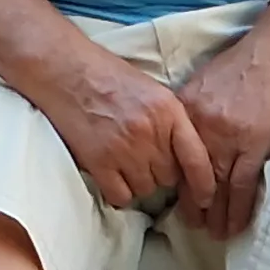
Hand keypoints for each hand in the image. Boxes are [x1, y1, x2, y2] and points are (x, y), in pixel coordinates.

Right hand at [37, 46, 217, 212]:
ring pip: (146, 189)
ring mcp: (124, 149)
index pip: (197, 159)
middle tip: (145, 161)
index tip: (204, 199)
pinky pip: (120, 196)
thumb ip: (170, 122)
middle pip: (170, 177)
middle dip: (161, 174)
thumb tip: (183, 157)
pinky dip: (119, 192)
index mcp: (168, 111)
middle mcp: (149, 132)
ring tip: (124, 163)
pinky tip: (112, 176)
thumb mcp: (152, 91)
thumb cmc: (107, 76)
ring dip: (139, 182)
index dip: (204, 185)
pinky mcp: (98, 162)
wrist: (65, 70)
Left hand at [172, 10, 269, 237]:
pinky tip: (235, 225)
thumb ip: (189, 113)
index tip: (174, 200)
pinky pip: (244, 187)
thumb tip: (176, 140)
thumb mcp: (203, 84)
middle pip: (192, 175)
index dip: (174, 182)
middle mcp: (203, 127)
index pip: (174, 156)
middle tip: (190, 225)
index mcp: (186, 111)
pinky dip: (239, 209)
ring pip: (217, 187)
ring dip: (215, 214)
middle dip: (191, 205)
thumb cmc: (243, 64)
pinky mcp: (257, 146)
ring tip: (213, 233)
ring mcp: (230, 139)